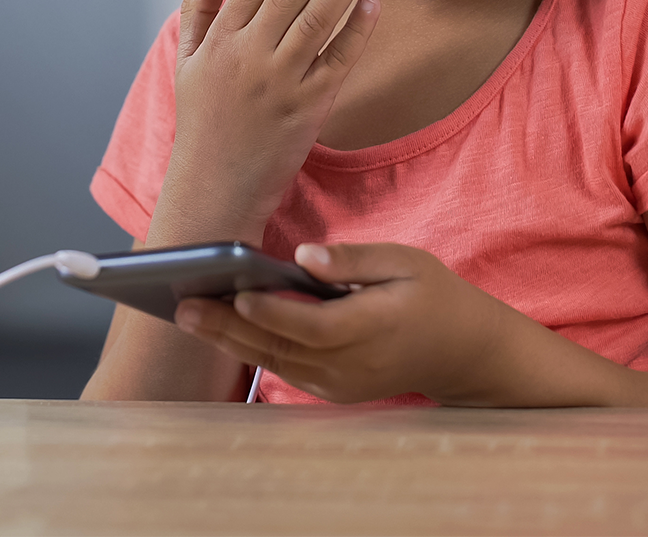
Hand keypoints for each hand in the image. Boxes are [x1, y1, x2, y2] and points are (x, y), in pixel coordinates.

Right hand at [151, 0, 380, 242]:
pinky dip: (356, 31)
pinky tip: (373, 3)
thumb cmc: (202, 125)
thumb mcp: (186, 61)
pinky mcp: (309, 108)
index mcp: (220, 39)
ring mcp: (281, 81)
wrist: (214, 188)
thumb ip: (199, 6)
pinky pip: (338, 61)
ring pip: (318, 17)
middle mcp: (250, 55)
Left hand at [173, 242, 511, 404]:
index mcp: (374, 328)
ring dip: (229, 340)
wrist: (463, 353)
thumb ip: (354, 261)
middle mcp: (353, 364)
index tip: (235, 293)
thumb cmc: (432, 296)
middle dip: (229, 328)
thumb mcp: (406, 262)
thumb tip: (303, 258)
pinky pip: (285, 369)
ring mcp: (342, 384)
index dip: (273, 312)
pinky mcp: (333, 390)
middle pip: (282, 347)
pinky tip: (218, 328)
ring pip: (276, 362)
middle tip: (184, 307)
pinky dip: (250, 349)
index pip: (314, 326)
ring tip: (187, 315)